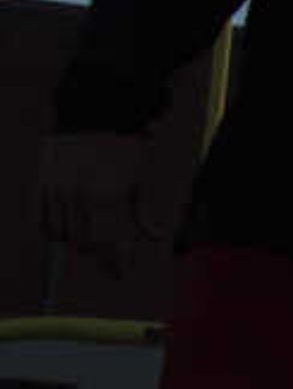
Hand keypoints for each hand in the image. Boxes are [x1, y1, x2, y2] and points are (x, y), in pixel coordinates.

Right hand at [37, 132, 162, 276]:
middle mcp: (79, 197)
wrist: (93, 116)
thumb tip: (155, 237)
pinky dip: (53, 230)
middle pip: (84, 244)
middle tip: (108, 251)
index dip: (116, 264)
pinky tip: (67, 225)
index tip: (121, 273)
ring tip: (89, 232)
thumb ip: (143, 212)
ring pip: (61, 236)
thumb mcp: (141, 179)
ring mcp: (56, 192)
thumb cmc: (124, 149)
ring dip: (76, 241)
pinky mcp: (40, 186)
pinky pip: (41, 223)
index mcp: (107, 197)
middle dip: (98, 252)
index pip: (109, 245)